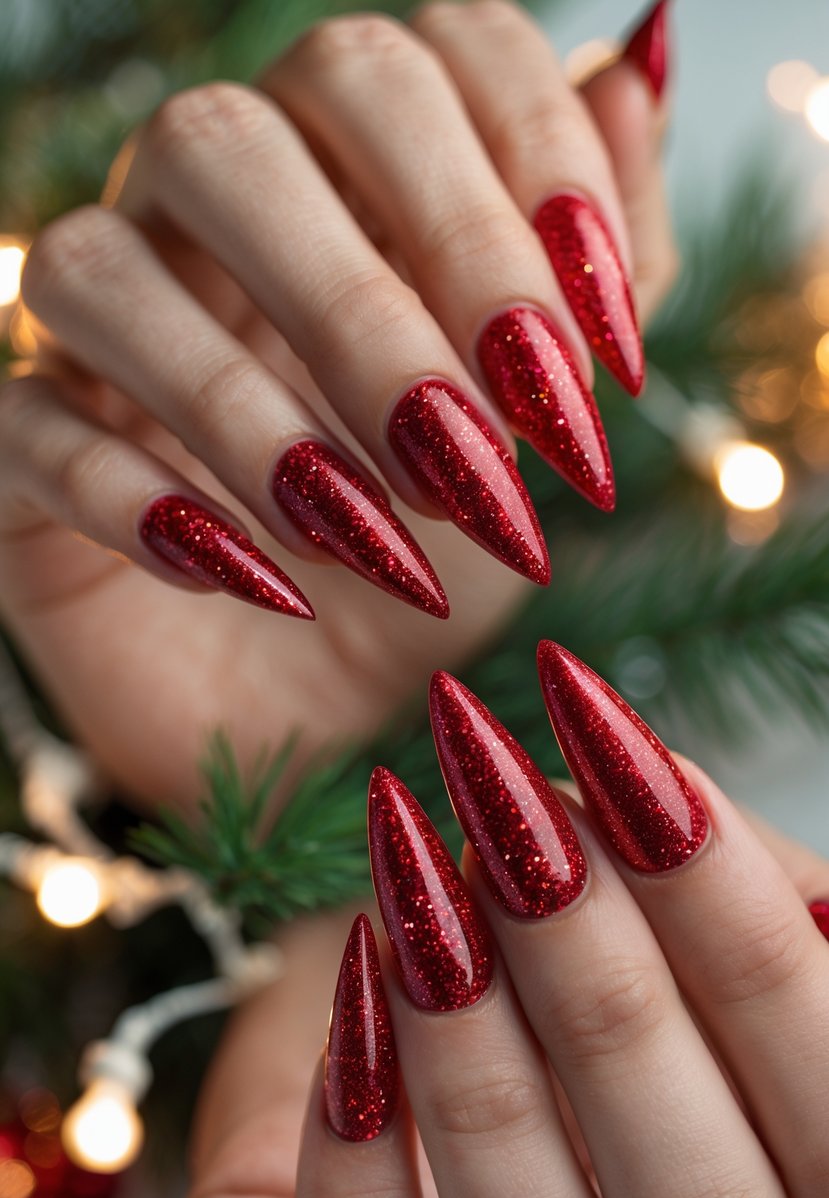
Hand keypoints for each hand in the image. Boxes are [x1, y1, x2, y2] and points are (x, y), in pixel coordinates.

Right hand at [0, 0, 674, 809]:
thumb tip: (635, 71)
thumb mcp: (553, 410)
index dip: (522, 175)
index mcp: (345, 178)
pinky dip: (137, 502)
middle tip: (473, 456)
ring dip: (247, 417)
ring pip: (98, 272)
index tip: (592, 355)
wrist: (336, 702)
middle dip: (371, 307)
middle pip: (232, 140)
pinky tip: (256, 579)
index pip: (411, 58)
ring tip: (369, 542)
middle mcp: (201, 225)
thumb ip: (602, 252)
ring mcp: (95, 338)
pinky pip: (25, 430)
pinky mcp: (22, 454)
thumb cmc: (444, 544)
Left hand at [188, 648, 828, 1197]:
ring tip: (404, 836)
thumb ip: (771, 928)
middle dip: (570, 919)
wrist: (621, 1183)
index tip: (598, 722)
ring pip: (513, 1175)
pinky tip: (362, 974)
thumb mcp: (779, 1002)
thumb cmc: (711, 1063)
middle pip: (655, 1096)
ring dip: (450, 991)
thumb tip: (664, 794)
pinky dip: (358, 1120)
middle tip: (492, 770)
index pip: (804, 1024)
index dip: (705, 870)